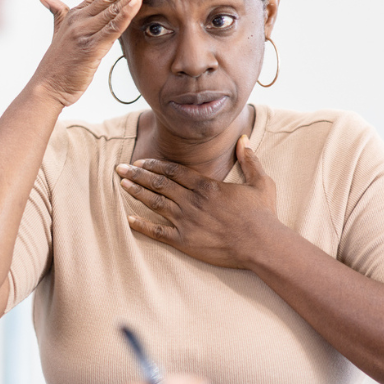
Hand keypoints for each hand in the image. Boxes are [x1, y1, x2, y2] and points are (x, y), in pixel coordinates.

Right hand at [31, 0, 156, 106]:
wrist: (46, 87)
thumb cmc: (56, 65)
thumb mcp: (57, 33)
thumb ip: (57, 13)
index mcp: (74, 15)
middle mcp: (80, 19)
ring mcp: (85, 32)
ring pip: (114, 7)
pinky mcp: (91, 47)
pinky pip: (112, 27)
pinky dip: (126, 13)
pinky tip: (138, 1)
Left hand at [116, 136, 280, 268]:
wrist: (262, 244)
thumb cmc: (262, 214)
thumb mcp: (261, 182)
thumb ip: (250, 159)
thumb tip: (244, 139)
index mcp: (207, 186)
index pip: (173, 171)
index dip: (155, 165)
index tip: (141, 161)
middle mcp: (192, 201)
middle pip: (159, 184)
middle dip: (138, 174)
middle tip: (121, 168)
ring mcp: (187, 221)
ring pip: (156, 203)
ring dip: (137, 193)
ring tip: (122, 184)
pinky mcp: (185, 241)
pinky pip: (158, 232)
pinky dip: (142, 225)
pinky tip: (129, 219)